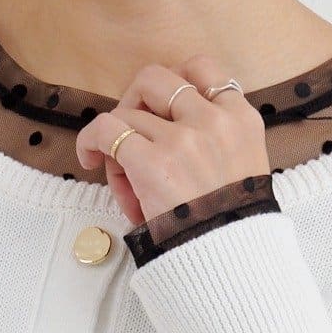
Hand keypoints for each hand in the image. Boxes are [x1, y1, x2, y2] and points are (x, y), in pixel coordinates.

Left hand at [75, 55, 269, 226]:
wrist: (228, 263)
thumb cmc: (228, 227)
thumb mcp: (240, 171)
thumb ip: (213, 142)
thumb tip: (153, 131)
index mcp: (242, 120)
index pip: (203, 69)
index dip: (173, 80)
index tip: (160, 106)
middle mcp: (214, 121)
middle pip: (156, 79)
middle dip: (135, 100)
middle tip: (130, 130)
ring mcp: (183, 139)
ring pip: (127, 112)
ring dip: (117, 136)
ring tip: (119, 169)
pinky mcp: (153, 162)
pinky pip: (106, 130)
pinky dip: (90, 140)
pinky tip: (89, 158)